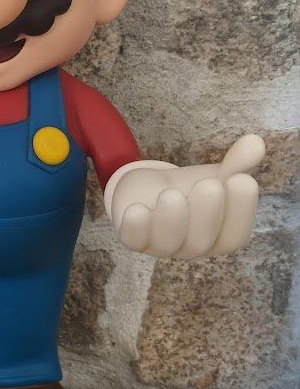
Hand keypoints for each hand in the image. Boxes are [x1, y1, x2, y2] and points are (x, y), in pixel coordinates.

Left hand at [104, 134, 264, 257]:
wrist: (148, 192)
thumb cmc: (189, 189)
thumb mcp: (215, 175)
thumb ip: (237, 163)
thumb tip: (256, 141)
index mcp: (217, 236)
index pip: (235, 235)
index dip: (242, 211)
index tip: (243, 179)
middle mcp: (190, 247)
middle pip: (202, 242)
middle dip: (206, 214)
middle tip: (209, 185)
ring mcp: (160, 246)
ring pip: (168, 244)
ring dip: (171, 221)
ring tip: (172, 195)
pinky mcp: (132, 240)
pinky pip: (133, 241)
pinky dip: (135, 227)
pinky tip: (137, 209)